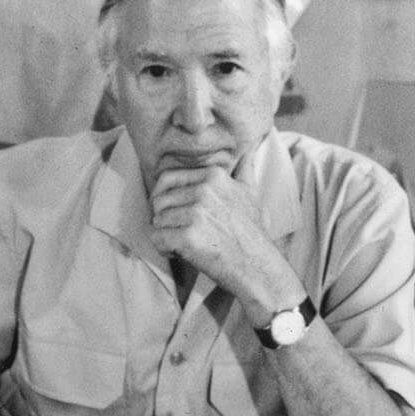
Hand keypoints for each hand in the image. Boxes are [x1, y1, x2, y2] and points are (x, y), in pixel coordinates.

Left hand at [147, 164, 297, 308]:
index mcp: (213, 176)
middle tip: (182, 232)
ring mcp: (196, 213)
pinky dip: (165, 250)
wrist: (258, 267)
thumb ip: (244, 169)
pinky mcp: (188, 236)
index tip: (177, 214)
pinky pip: (157, 239)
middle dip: (166, 219)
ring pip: (157, 220)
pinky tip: (181, 253)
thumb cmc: (252, 233)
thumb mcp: (250, 194)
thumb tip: (249, 149)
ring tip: (186, 244)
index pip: (167, 179)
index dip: (166, 199)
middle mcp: (204, 190)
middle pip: (159, 201)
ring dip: (166, 236)